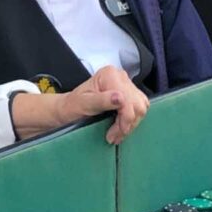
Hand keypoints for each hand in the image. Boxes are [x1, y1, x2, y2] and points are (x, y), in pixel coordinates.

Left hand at [12, 66, 149, 144]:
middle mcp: (120, 76)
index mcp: (109, 75)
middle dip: (127, 124)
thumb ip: (101, 100)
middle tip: (114, 136)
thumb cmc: (73, 106)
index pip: (128, 100)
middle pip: (138, 104)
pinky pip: (140, 107)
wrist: (69, 107)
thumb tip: (120, 98)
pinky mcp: (129, 93)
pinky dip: (132, 120)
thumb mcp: (83, 104)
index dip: (125, 120)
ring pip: (141, 107)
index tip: (114, 134)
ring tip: (117, 133)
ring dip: (131, 123)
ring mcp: (126, 84)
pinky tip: (121, 125)